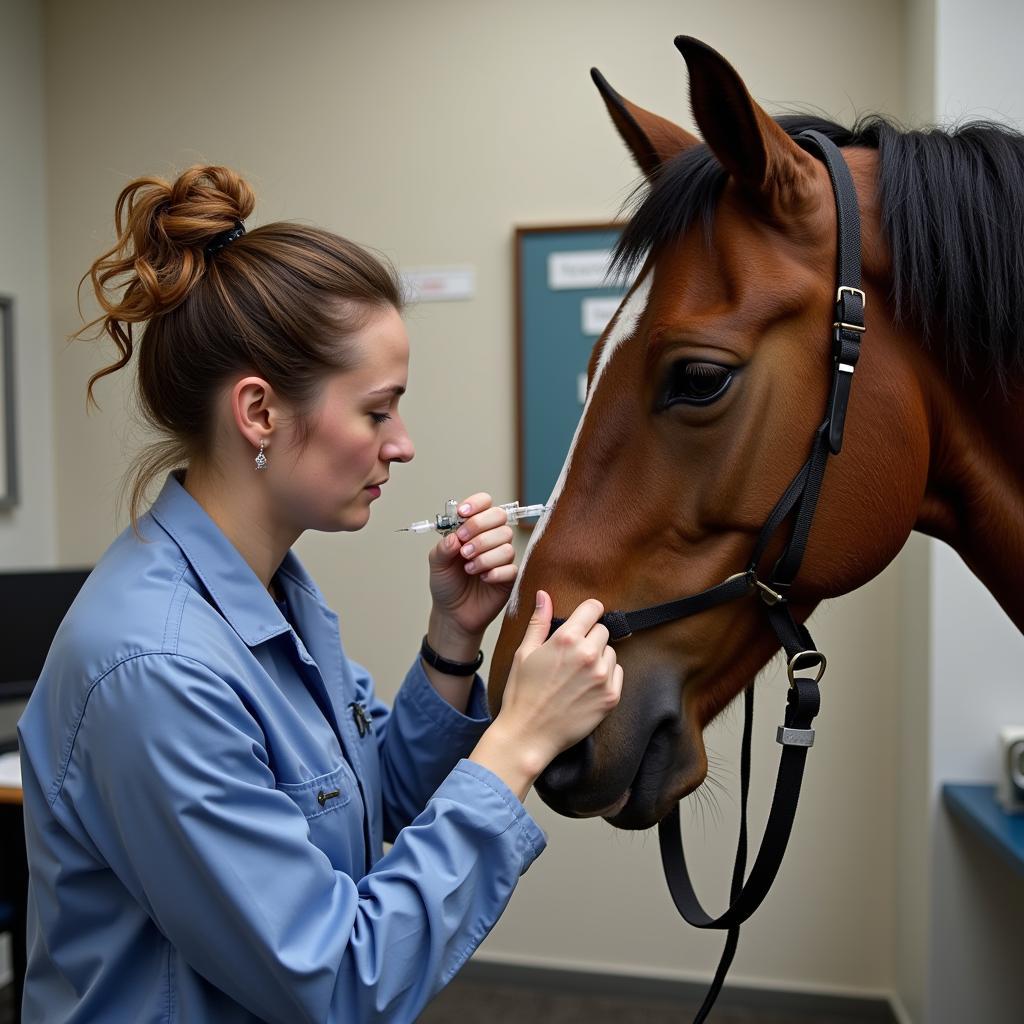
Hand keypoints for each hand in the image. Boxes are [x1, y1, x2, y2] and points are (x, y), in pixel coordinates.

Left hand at [427, 493, 516, 642]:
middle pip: (499, 517)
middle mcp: (491, 538)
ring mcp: (502, 557)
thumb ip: (443, 548)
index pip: (485, 503)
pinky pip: (511, 567)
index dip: (476, 504)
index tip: (462, 514)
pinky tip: (482, 579)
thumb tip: (454, 536)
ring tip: (468, 568)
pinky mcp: (510, 576)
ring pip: (506, 544)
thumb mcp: (437, 563)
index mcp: (474, 529)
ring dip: (484, 555)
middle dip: (479, 528)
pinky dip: (495, 572)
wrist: (452, 613)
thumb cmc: (447, 584)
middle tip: (463, 547)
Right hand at [469, 591, 622, 797]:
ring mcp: (602, 676)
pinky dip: (606, 677)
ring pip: (611, 652)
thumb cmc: (522, 693)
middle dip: (590, 638)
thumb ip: (539, 621)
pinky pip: (617, 673)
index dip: (588, 612)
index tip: (585, 619)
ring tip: (578, 674)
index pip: (593, 608)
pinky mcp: (611, 696)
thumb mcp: (524, 653)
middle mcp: (588, 654)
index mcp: (566, 639)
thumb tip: (544, 595)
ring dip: (599, 658)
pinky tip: (586, 687)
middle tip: (572, 656)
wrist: (529, 734)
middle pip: (602, 631)